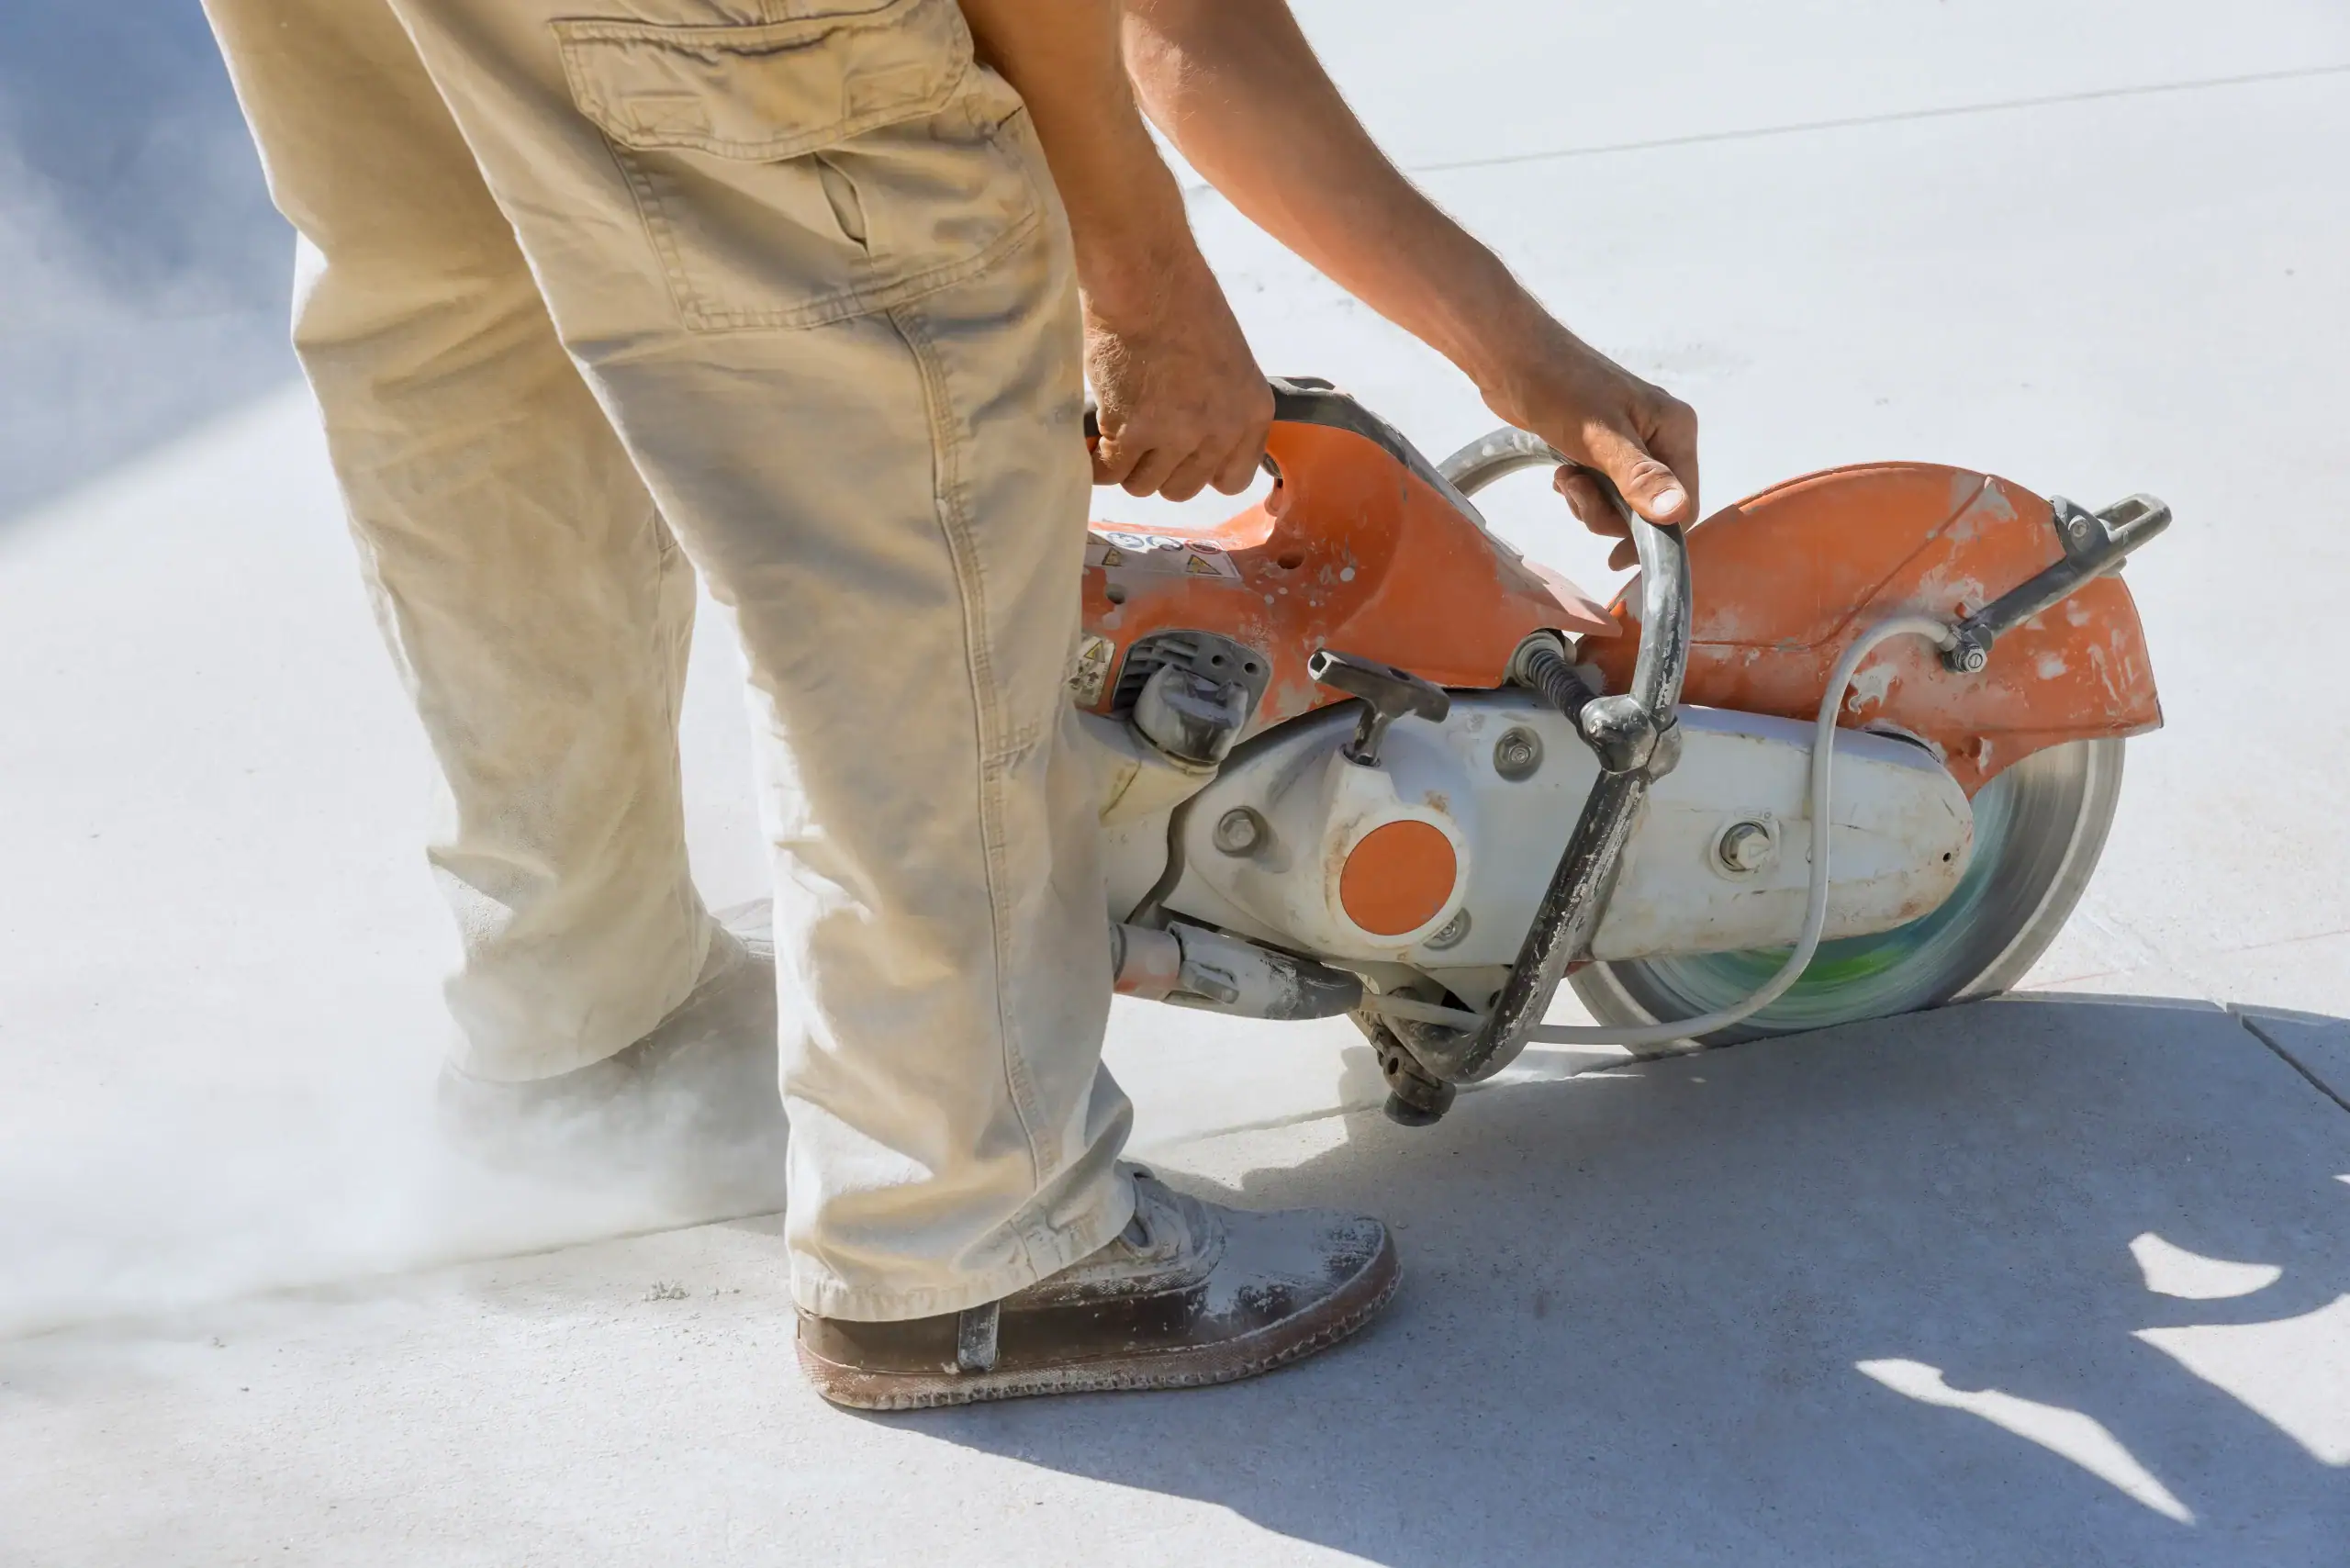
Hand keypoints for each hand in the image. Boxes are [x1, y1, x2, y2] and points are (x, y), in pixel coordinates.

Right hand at [1083, 250, 1271, 501]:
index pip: (1233, 480)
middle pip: (1184, 489)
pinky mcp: (1134, 431)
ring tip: (1115, 430)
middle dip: (1158, 469)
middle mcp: (1221, 429)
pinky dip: (1096, 462)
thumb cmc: (1180, 302)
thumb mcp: (1227, 360)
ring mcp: (1178, 434)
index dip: (1201, 470)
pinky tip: (1093, 440)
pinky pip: (1109, 472)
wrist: (1144, 276)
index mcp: (1252, 412)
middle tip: (1140, 438)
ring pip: (1143, 485)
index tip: (1180, 455)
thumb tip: (1193, 442)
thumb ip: (1218, 407)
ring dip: (1125, 464)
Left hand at [1492, 328, 1698, 571]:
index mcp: (1675, 429)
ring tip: (1566, 476)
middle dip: (1608, 513)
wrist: (1512, 359)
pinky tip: (1562, 472)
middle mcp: (1661, 437)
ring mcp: (1632, 444)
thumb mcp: (1601, 438)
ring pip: (1622, 505)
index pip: (1684, 503)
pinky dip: (1580, 492)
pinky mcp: (1603, 449)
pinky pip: (1601, 492)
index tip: (1616, 559)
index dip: (1654, 537)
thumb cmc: (1559, 388)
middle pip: (1650, 510)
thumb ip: (1639, 477)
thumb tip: (1677, 512)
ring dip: (1589, 503)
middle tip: (1576, 490)